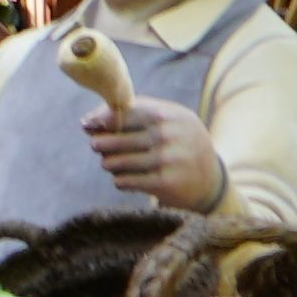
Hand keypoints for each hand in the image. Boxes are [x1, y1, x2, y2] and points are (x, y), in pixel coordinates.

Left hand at [85, 98, 226, 213]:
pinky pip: (123, 181)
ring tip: (111, 163)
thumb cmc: (178, 143)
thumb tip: (88, 120)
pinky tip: (125, 178)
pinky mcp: (163, 183)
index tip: (86, 126)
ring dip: (108, 163)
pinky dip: (119, 180)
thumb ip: (132, 112)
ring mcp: (167, 159)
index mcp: (168, 114)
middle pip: (115, 139)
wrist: (210, 179)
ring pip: (115, 162)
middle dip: (100, 144)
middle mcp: (169, 135)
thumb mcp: (167, 120)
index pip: (123, 113)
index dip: (100, 120)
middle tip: (97, 146)